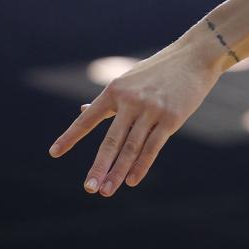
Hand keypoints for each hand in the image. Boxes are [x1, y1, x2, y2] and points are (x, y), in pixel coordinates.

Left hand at [48, 35, 221, 196]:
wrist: (194, 57)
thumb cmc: (159, 70)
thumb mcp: (130, 79)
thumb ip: (109, 99)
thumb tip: (83, 110)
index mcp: (116, 89)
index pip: (88, 118)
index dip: (70, 136)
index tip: (54, 153)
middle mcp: (131, 100)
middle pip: (111, 140)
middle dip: (99, 166)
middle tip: (88, 188)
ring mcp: (152, 110)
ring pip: (131, 147)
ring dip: (118, 172)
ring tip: (106, 191)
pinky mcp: (171, 118)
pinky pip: (153, 147)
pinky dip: (141, 166)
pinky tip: (131, 180)